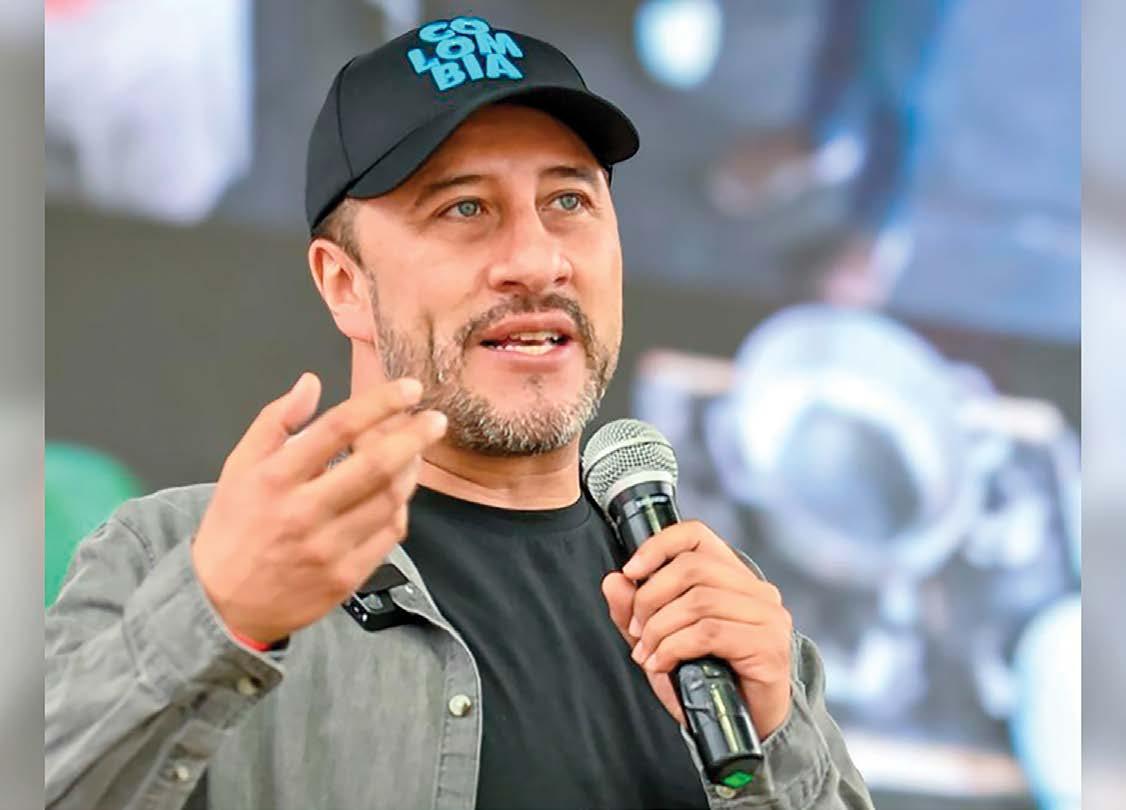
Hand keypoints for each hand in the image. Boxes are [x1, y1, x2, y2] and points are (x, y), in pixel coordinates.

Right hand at [191, 372, 446, 644]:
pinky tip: (398, 492)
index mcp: (275, 478)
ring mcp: (328, 549)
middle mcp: (303, 512)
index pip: (337, 428)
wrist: (224, 604)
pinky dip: (400, 506)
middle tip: (436, 420)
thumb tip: (311, 382)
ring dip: (411, 470)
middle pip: (375, 466)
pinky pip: (389, 534)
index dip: (380, 403)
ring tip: (416, 451)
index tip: (410, 389)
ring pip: (390, 500)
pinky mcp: (346, 577)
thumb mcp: (239, 466)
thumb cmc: (235, 525)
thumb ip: (274, 421)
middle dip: (415, 436)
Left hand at [601, 521, 792, 737]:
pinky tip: (662, 664)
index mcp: (733, 577)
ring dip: (659, 629)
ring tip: (647, 653)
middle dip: (650, 598)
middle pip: (692, 568)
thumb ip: (635, 611)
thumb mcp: (661, 641)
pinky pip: (709, 633)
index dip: (657, 546)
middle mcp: (757, 590)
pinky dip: (674, 648)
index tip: (630, 572)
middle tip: (635, 630)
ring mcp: (767, 617)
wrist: (748, 727)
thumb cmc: (708, 679)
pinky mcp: (769, 646)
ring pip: (699, 601)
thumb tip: (613, 581)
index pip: (695, 535)